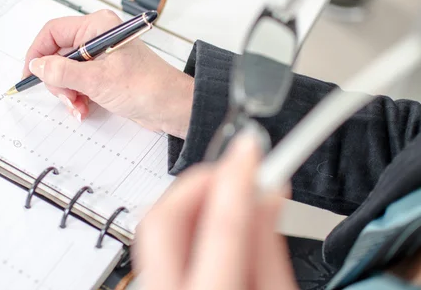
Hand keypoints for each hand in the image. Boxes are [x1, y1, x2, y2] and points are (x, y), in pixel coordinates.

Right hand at [22, 10, 193, 137]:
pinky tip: (83, 110)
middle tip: (65, 97)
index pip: (53, 32)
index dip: (37, 53)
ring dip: (67, 93)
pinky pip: (80, 83)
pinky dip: (78, 97)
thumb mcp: (97, 80)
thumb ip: (62, 72)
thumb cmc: (145, 86)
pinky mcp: (106, 74)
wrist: (172, 106)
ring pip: (67, 72)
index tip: (29, 74)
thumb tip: (38, 66)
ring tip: (77, 107)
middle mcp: (98, 38)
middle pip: (58, 55)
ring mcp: (102, 57)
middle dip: (57, 80)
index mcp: (97, 27)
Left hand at [134, 128, 297, 289]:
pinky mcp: (152, 282)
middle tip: (234, 169)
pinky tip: (211, 217)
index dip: (239, 178)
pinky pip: (156, 238)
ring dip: (190, 197)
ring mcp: (153, 287)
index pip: (222, 226)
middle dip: (199, 182)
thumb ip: (270, 247)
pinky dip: (183, 217)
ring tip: (228, 192)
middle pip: (163, 218)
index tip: (251, 146)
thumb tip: (268, 192)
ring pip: (154, 223)